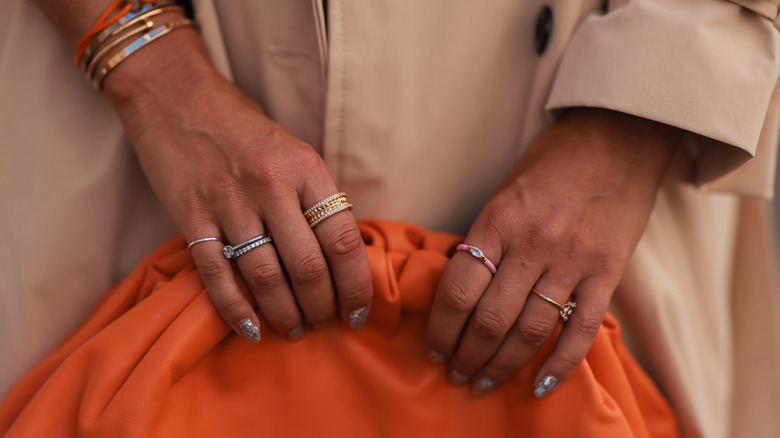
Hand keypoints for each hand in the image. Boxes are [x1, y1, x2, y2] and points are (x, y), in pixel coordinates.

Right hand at [103, 29, 371, 340]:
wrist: (176, 97)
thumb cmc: (243, 128)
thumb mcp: (293, 151)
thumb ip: (315, 197)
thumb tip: (340, 255)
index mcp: (306, 168)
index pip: (343, 239)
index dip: (355, 285)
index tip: (358, 311)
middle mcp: (271, 185)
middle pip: (308, 267)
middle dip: (322, 307)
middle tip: (325, 323)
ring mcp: (229, 202)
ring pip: (266, 277)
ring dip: (286, 314)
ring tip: (295, 329)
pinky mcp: (190, 216)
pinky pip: (217, 274)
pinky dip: (236, 309)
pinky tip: (252, 329)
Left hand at [426, 108, 680, 396]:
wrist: (618, 137)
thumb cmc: (551, 163)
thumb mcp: (503, 192)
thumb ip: (485, 239)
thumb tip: (462, 289)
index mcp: (499, 220)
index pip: (459, 291)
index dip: (442, 328)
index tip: (434, 348)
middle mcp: (534, 243)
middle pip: (491, 319)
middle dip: (467, 355)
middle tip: (456, 374)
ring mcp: (574, 260)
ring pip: (531, 331)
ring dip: (503, 365)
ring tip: (484, 382)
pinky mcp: (608, 271)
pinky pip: (581, 328)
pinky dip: (561, 363)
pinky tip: (542, 386)